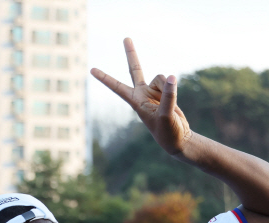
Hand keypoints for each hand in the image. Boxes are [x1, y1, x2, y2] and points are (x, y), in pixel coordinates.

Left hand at [91, 38, 191, 156]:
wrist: (177, 138)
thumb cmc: (167, 131)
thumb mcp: (166, 115)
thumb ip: (168, 95)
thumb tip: (171, 77)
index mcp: (135, 102)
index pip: (117, 87)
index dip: (105, 78)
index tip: (91, 70)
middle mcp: (142, 94)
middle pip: (135, 69)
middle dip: (131, 53)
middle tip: (126, 38)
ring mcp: (153, 92)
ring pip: (160, 77)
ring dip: (167, 88)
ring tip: (168, 106)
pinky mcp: (164, 92)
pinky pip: (169, 82)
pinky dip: (173, 89)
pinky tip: (172, 102)